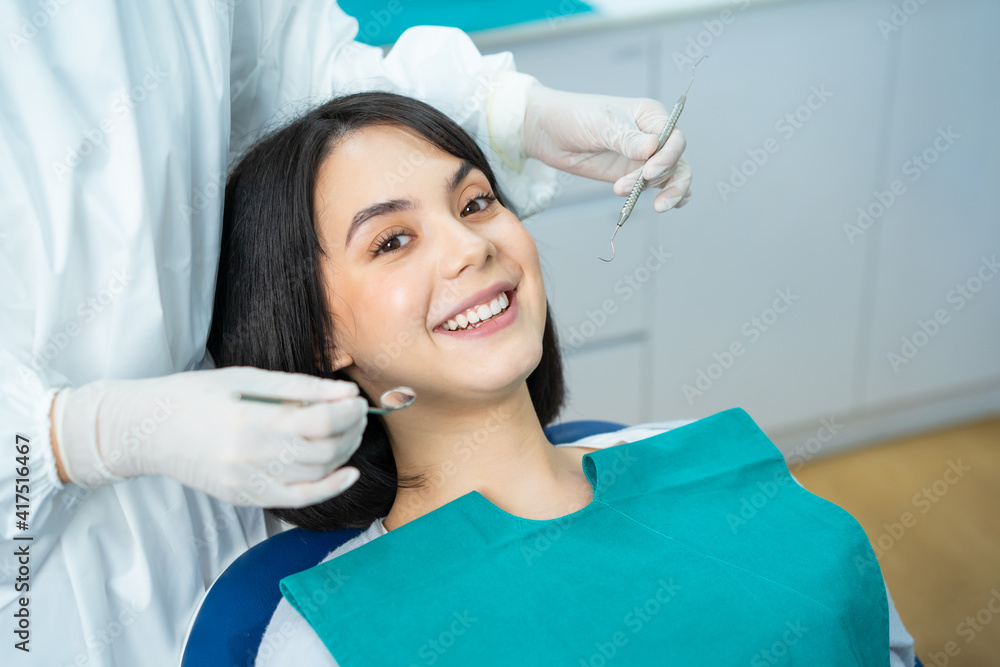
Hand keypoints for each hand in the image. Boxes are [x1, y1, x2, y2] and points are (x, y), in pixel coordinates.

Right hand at [51, 366, 367, 506]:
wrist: (148, 430)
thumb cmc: (196, 395)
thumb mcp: (247, 378)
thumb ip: (300, 387)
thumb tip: (346, 392)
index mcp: (250, 419)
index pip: (321, 420)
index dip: (349, 411)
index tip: (357, 399)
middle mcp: (249, 457)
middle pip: (324, 449)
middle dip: (351, 430)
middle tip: (357, 413)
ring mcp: (246, 482)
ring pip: (316, 474)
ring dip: (343, 453)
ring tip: (349, 432)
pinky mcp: (244, 498)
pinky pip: (298, 500)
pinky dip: (329, 488)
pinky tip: (348, 472)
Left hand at [523, 84, 691, 211]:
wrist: (550, 133)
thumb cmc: (576, 117)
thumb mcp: (602, 125)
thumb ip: (627, 139)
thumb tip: (653, 147)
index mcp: (650, 116)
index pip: (673, 138)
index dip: (667, 157)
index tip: (648, 172)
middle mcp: (653, 136)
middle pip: (676, 160)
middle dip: (662, 177)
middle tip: (637, 188)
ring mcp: (645, 158)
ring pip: (673, 176)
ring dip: (667, 191)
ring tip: (657, 207)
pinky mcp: (634, 176)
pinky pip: (660, 186)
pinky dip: (669, 195)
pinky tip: (667, 205)